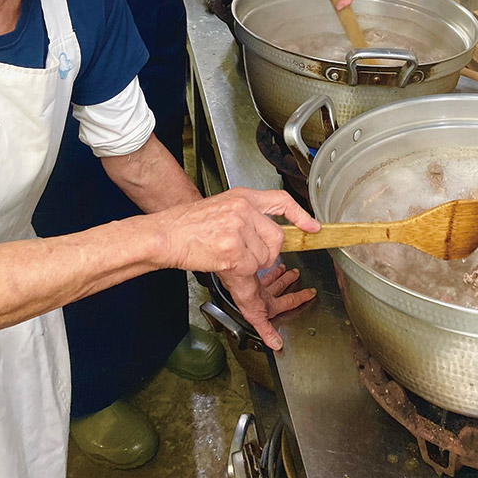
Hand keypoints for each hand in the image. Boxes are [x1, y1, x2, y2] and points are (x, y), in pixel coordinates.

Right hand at [159, 188, 318, 348]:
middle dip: (267, 254)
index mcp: (243, 197)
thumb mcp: (221, 206)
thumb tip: (263, 232)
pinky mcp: (233, 253)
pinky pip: (251, 272)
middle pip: (276, 238)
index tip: (313, 228)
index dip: (300, 215)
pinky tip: (228, 270)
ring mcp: (239, 230)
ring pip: (264, 259)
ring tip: (225, 257)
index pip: (281, 201)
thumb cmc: (186, 224)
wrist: (165, 234)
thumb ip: (245, 215)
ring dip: (249, 266)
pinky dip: (243, 279)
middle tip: (246, 255)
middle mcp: (244, 210)